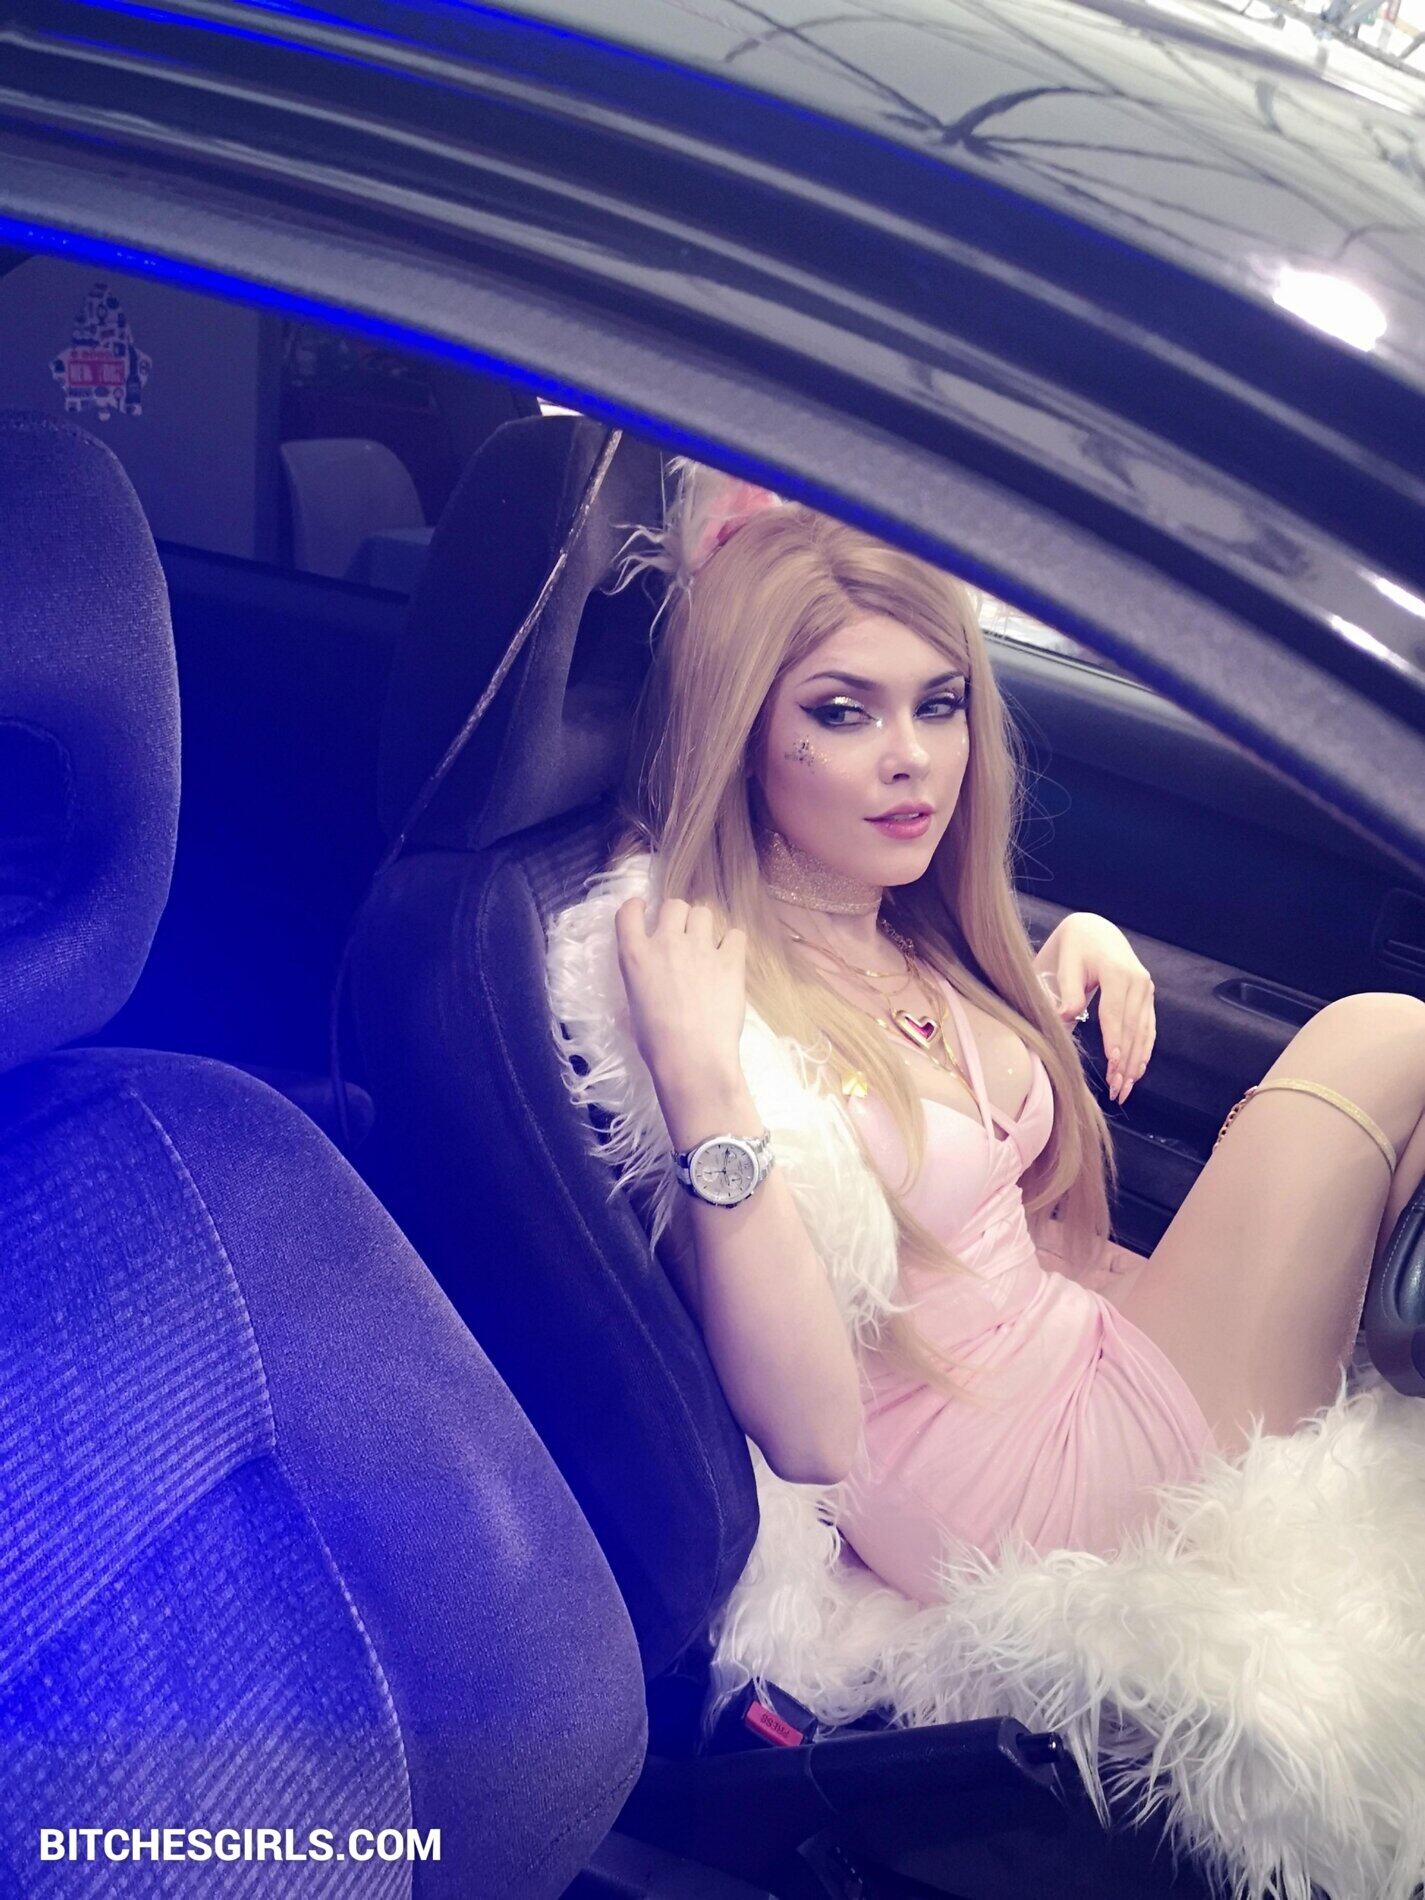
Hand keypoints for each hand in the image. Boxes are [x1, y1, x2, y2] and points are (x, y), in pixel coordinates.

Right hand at [614, 895, 747, 1098]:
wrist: (692, 1058)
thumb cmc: (655, 1043)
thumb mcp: (633, 1007)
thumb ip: (641, 982)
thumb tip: (649, 983)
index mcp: (635, 956)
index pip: (628, 912)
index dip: (637, 907)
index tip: (644, 910)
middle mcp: (666, 943)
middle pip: (674, 905)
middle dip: (678, 916)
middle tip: (683, 937)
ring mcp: (700, 948)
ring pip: (704, 913)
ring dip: (703, 926)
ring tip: (706, 947)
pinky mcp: (730, 960)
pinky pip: (735, 934)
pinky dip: (732, 943)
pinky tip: (729, 958)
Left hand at [1037, 913, 1155, 1103]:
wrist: (1096, 932)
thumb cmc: (1076, 948)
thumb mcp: (1067, 964)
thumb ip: (1068, 992)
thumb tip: (1064, 1018)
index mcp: (1117, 972)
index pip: (1115, 1012)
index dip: (1114, 1039)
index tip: (1112, 1063)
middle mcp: (1138, 981)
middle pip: (1132, 1027)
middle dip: (1125, 1061)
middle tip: (1116, 1089)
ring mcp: (1146, 990)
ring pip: (1143, 1032)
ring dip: (1135, 1062)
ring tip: (1125, 1088)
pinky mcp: (1147, 997)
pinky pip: (1148, 1028)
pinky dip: (1144, 1051)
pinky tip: (1138, 1071)